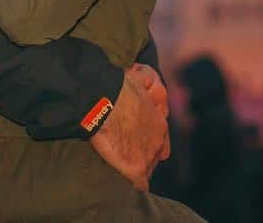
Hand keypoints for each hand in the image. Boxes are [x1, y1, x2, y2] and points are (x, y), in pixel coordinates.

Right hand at [90, 66, 170, 189]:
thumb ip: (149, 82)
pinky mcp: (136, 170)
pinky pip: (139, 186)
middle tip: (128, 155)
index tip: (135, 142)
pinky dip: (132, 185)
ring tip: (123, 169)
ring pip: (147, 171)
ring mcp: (149, 157)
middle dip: (144, 157)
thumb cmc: (118, 88)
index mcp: (159, 124)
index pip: (160, 141)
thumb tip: (146, 77)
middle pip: (156, 157)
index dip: (146, 142)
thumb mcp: (141, 77)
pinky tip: (123, 185)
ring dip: (137, 169)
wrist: (102, 100)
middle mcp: (158, 141)